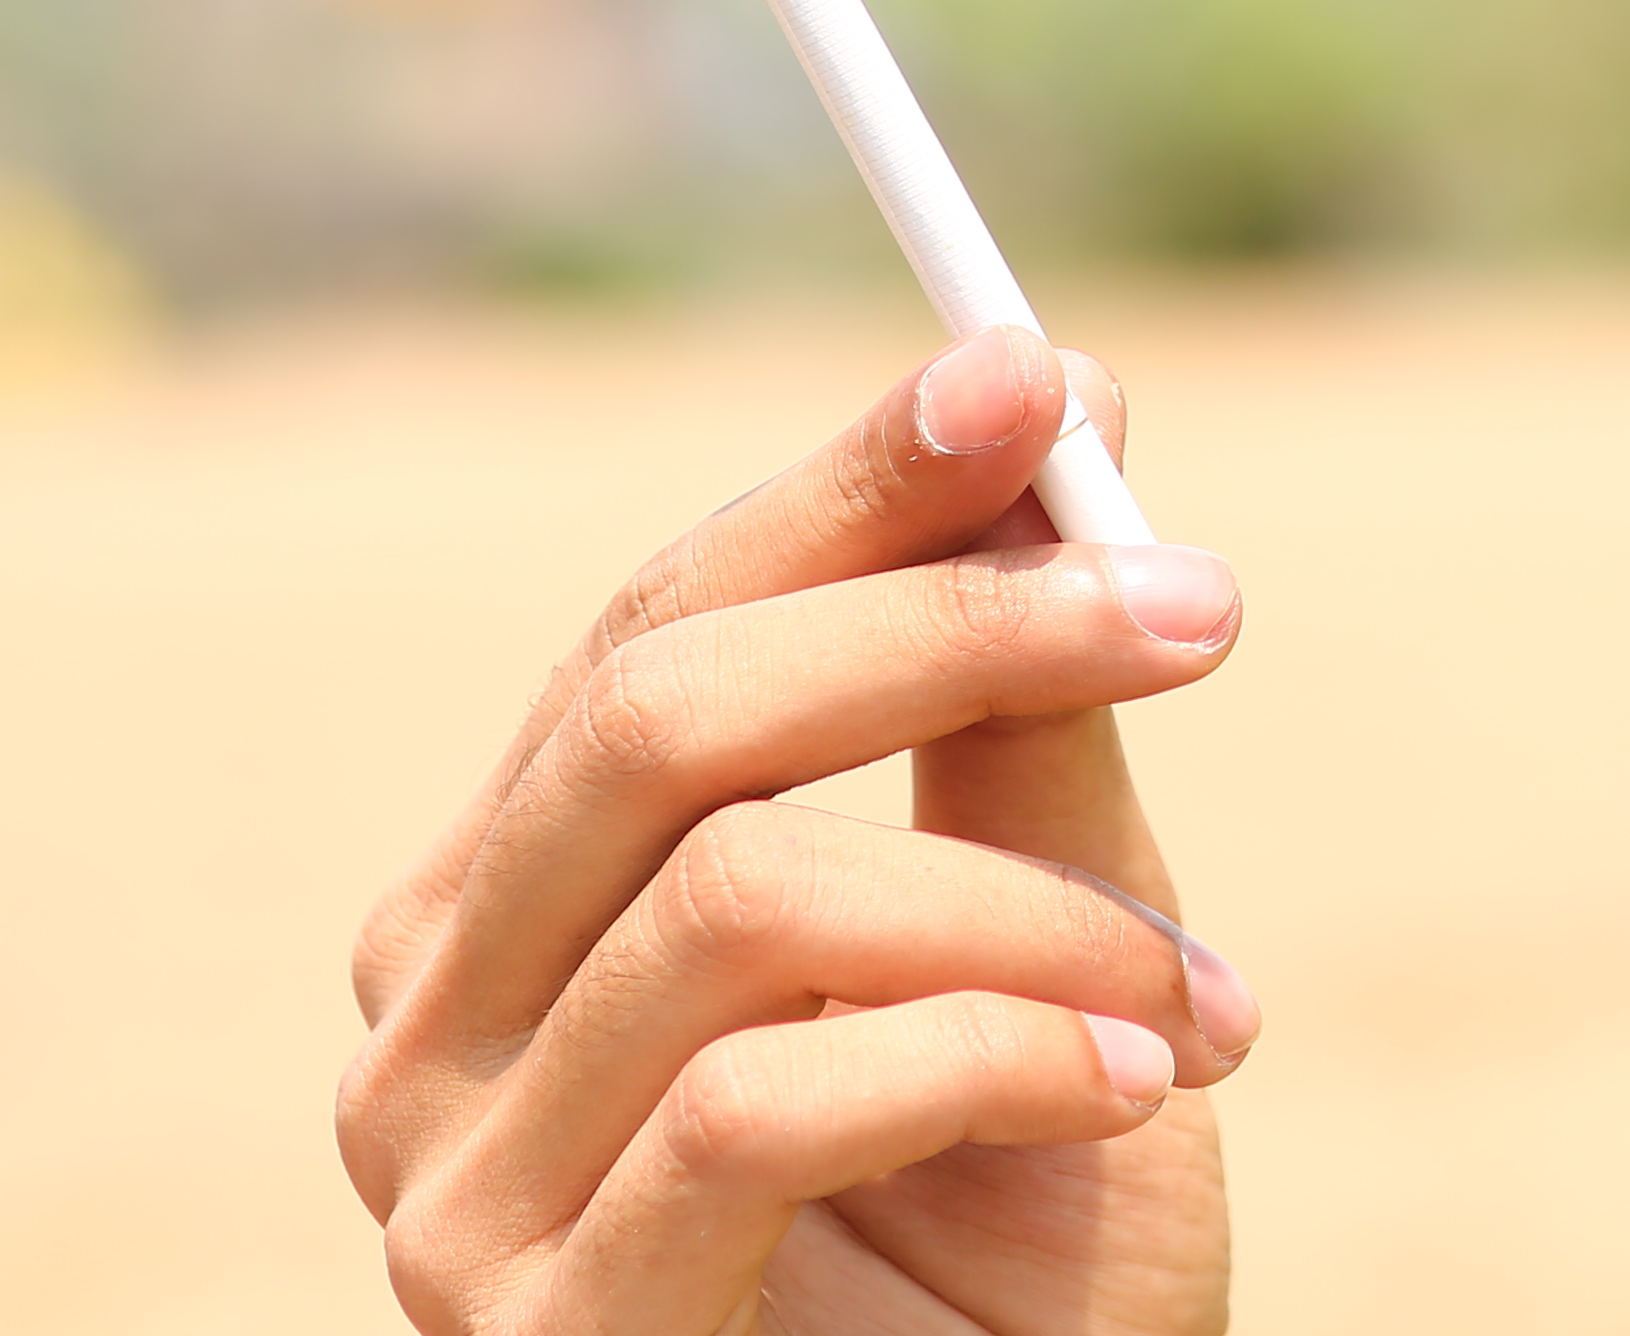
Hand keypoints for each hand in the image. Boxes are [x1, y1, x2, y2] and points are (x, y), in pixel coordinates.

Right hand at [338, 326, 1249, 1331]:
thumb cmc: (1015, 1263)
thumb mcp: (1045, 946)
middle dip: (954, 620)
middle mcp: (423, 1028)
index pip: (656, 628)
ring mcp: (452, 1197)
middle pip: (665, 718)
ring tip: (1204, 991)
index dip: (850, 491)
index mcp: (512, 904)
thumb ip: (1019, 720)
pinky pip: (758, 1107)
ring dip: (1025, 906)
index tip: (1049, 381)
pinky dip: (988, 1050)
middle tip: (1206, 609)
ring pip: (739, 902)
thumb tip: (1062, 412)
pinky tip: (1137, 1077)